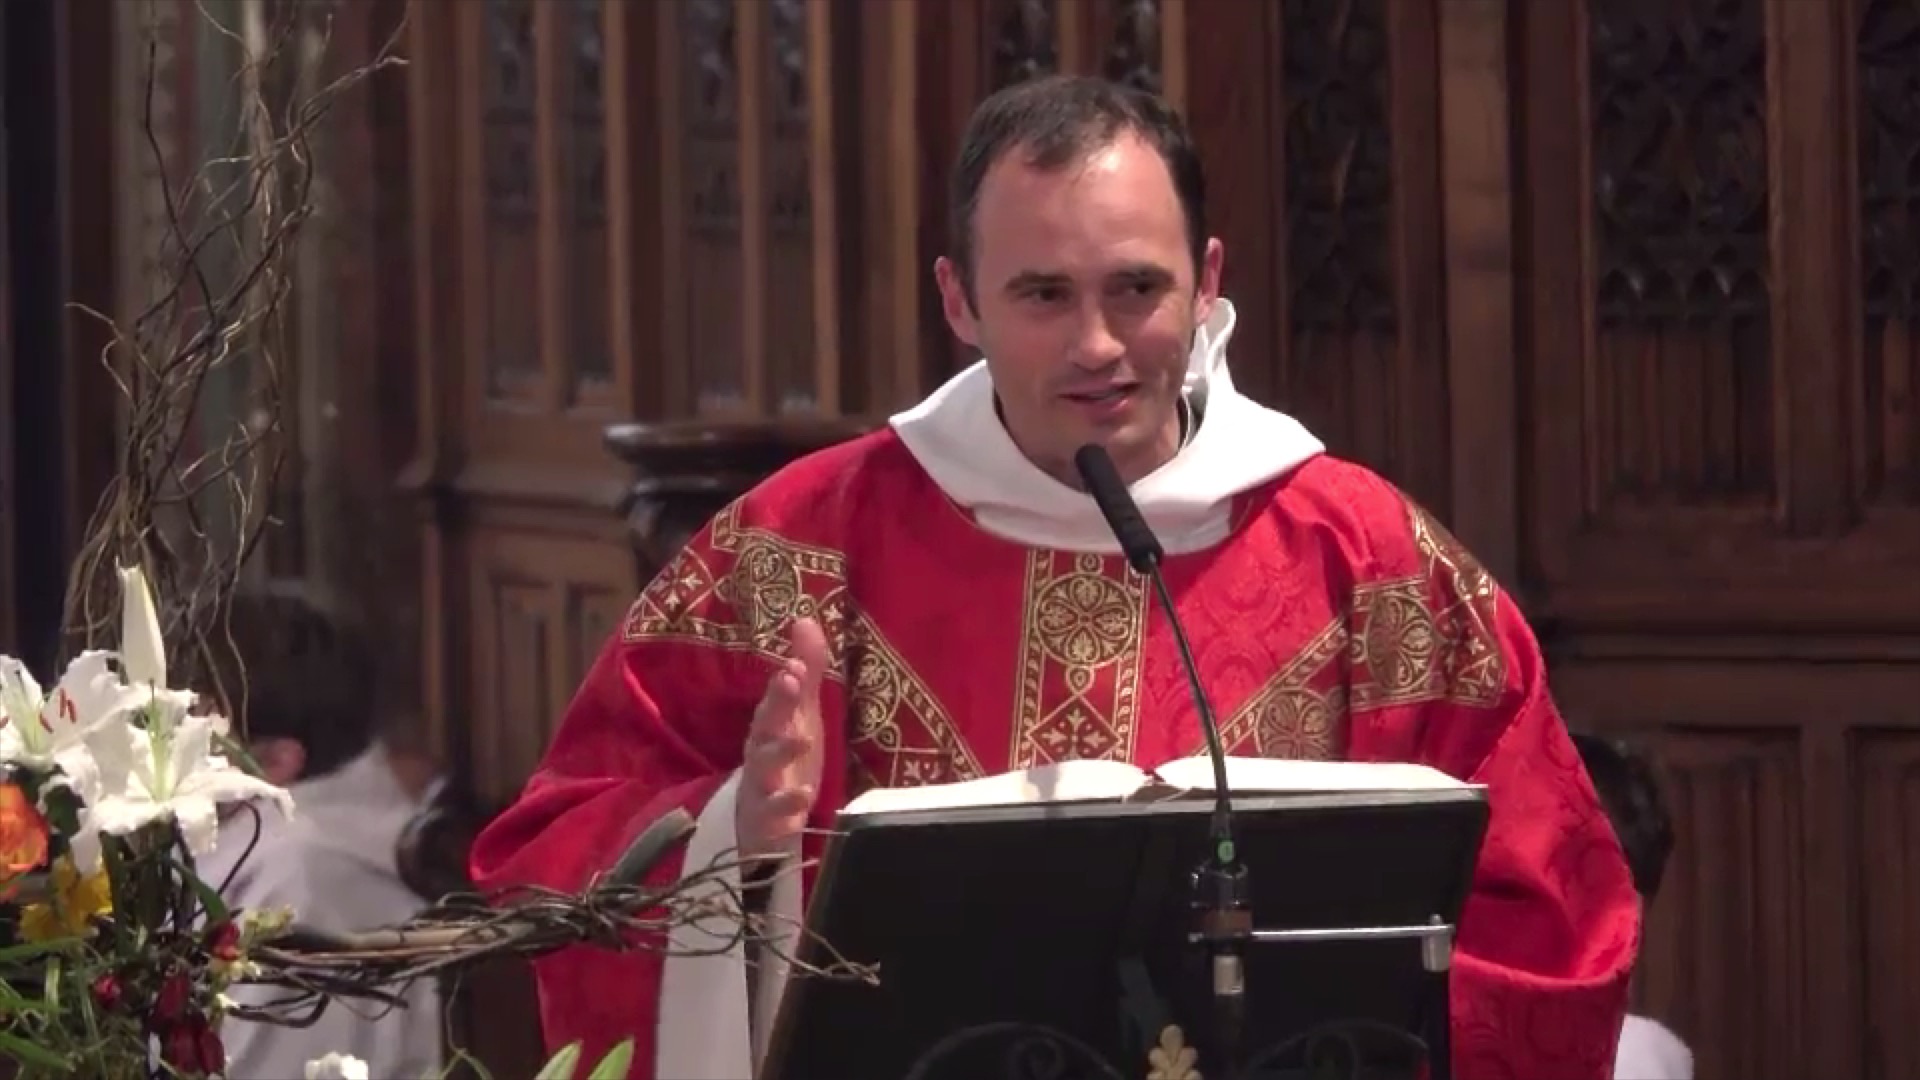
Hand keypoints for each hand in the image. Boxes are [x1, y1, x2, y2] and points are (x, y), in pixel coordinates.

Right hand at [736, 617, 829, 858]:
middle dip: (778, 704)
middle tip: (792, 681)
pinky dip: (786, 805)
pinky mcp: (766, 822)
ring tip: (803, 740)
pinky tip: (804, 797)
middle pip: (765, 725)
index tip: (795, 665)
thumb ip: (807, 671)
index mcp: (770, 727)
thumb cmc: (786, 763)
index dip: (783, 684)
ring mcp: (761, 787)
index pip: (775, 701)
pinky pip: (772, 813)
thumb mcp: (802, 716)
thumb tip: (806, 619)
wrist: (764, 828)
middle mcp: (761, 753)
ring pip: (764, 766)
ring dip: (781, 751)